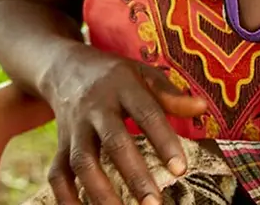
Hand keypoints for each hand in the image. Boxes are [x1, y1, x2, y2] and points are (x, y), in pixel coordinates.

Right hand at [43, 44, 207, 204]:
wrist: (65, 68)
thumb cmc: (115, 76)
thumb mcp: (144, 73)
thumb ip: (171, 94)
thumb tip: (202, 108)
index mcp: (123, 87)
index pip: (148, 114)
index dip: (164, 142)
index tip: (180, 169)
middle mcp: (96, 108)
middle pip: (114, 142)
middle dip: (134, 175)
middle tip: (154, 203)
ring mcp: (74, 127)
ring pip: (82, 161)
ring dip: (100, 192)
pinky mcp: (59, 144)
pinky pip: (57, 173)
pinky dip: (65, 197)